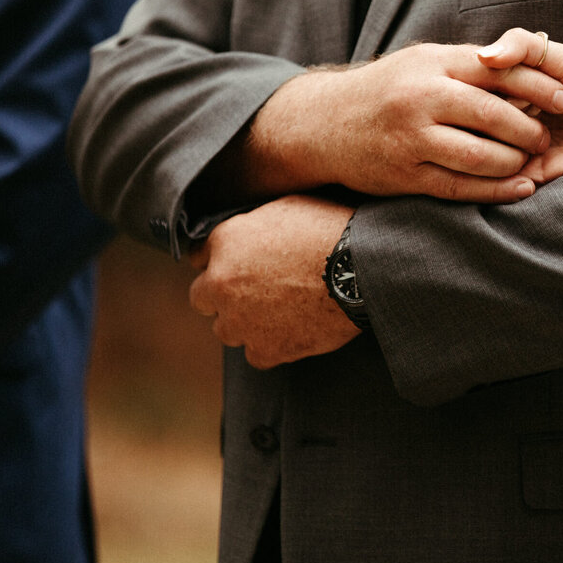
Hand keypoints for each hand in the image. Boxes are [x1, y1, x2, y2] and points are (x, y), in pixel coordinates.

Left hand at [188, 194, 358, 368]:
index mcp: (226, 240)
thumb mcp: (288, 206)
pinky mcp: (267, 348)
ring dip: (245, 323)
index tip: (240, 263)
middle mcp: (222, 282)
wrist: (362, 267)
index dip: (222, 259)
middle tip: (257, 290)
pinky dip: (271, 346)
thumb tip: (251, 231)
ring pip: (227, 330)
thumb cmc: (332, 229)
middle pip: (203, 298)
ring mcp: (241, 320)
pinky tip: (292, 332)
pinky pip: (257, 355)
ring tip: (279, 313)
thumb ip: (255, 223)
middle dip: (224, 295)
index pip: (200, 256)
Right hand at [241, 42, 562, 201]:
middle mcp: (421, 98)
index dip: (538, 85)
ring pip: (478, 155)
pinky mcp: (404, 175)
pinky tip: (520, 189)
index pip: (498, 70)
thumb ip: (472, 62)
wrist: (325, 122)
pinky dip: (495, 190)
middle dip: (530, 129)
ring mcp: (411, 139)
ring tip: (533, 161)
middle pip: (492, 115)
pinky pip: (459, 187)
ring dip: (514, 162)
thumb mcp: (425, 61)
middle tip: (548, 136)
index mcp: (433, 64)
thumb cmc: (389, 88)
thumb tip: (529, 56)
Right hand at [477, 29, 562, 183]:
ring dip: (499, 137)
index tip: (506, 76)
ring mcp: (515, 149)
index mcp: (509, 90)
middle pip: (473, 119)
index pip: (474, 87)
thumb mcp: (559, 55)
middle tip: (524, 105)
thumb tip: (483, 55)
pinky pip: (502, 175)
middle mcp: (507, 120)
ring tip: (532, 126)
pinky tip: (531, 147)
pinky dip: (509, 162)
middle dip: (490, 110)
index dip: (481, 81)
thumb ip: (521, 45)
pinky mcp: (530, 175)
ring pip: (483, 147)